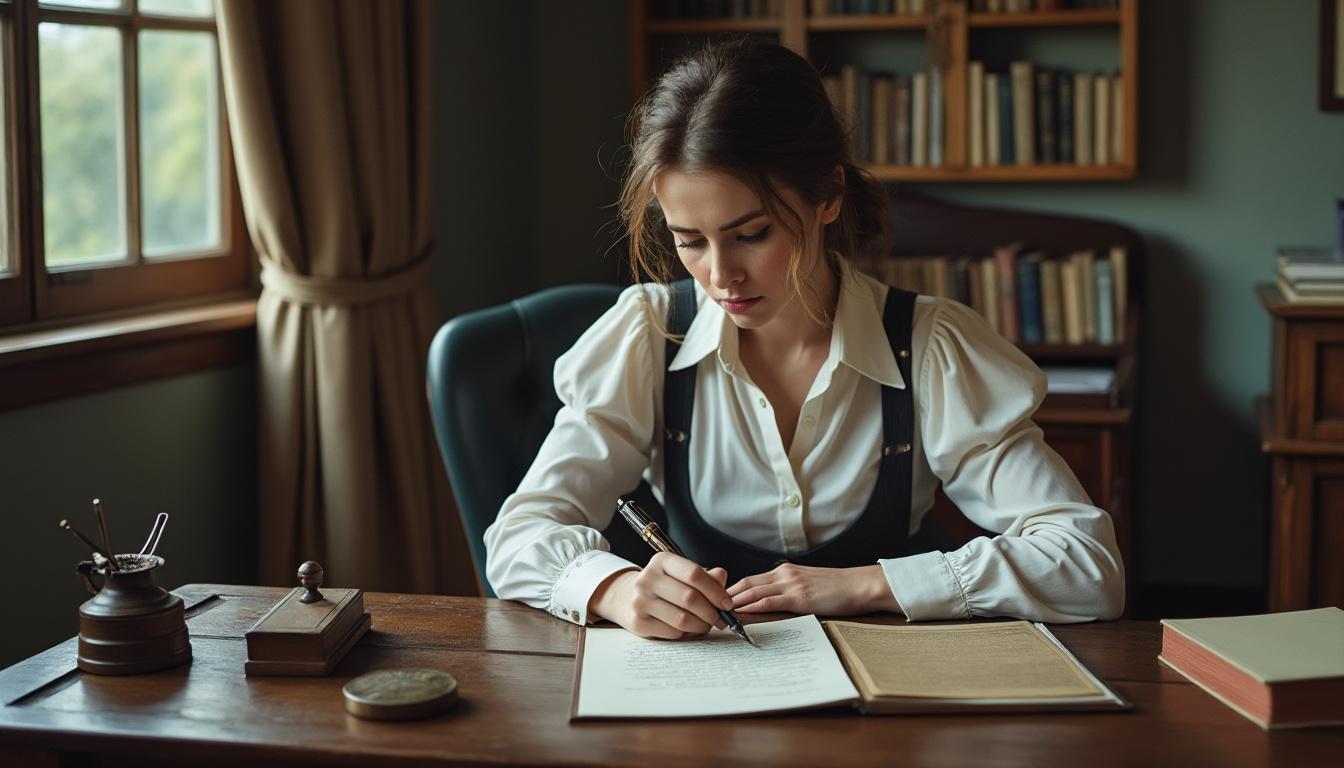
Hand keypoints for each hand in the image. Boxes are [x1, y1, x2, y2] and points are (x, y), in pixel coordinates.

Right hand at [587, 552, 731, 639]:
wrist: (625, 596)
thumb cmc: (662, 585)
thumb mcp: (681, 573)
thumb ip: (705, 575)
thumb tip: (722, 578)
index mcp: (662, 561)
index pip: (694, 574)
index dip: (716, 591)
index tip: (727, 603)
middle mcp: (648, 578)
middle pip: (690, 598)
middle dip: (711, 612)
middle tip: (720, 619)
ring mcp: (640, 601)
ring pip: (682, 619)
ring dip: (701, 625)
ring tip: (706, 624)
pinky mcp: (638, 622)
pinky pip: (672, 632)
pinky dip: (686, 633)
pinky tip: (688, 628)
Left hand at [727, 563, 901, 616]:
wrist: (860, 585)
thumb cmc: (838, 588)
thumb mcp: (808, 583)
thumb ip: (788, 589)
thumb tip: (771, 601)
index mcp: (784, 571)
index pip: (749, 579)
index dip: (729, 590)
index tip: (714, 600)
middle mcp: (783, 574)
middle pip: (744, 584)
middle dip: (723, 596)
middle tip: (705, 608)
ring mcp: (790, 584)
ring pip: (752, 591)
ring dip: (732, 603)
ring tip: (715, 614)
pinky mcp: (798, 597)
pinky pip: (768, 602)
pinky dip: (750, 608)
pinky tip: (739, 616)